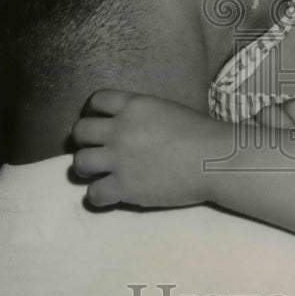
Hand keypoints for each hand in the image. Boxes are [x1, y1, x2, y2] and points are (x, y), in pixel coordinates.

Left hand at [72, 90, 225, 208]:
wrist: (215, 160)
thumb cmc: (200, 133)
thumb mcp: (166, 109)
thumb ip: (140, 114)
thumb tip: (126, 125)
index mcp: (133, 106)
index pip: (96, 100)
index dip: (93, 111)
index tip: (98, 121)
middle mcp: (120, 130)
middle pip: (80, 131)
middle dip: (85, 140)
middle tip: (97, 149)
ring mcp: (119, 159)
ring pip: (79, 163)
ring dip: (86, 167)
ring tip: (97, 173)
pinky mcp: (124, 187)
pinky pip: (93, 194)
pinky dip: (98, 195)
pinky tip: (109, 194)